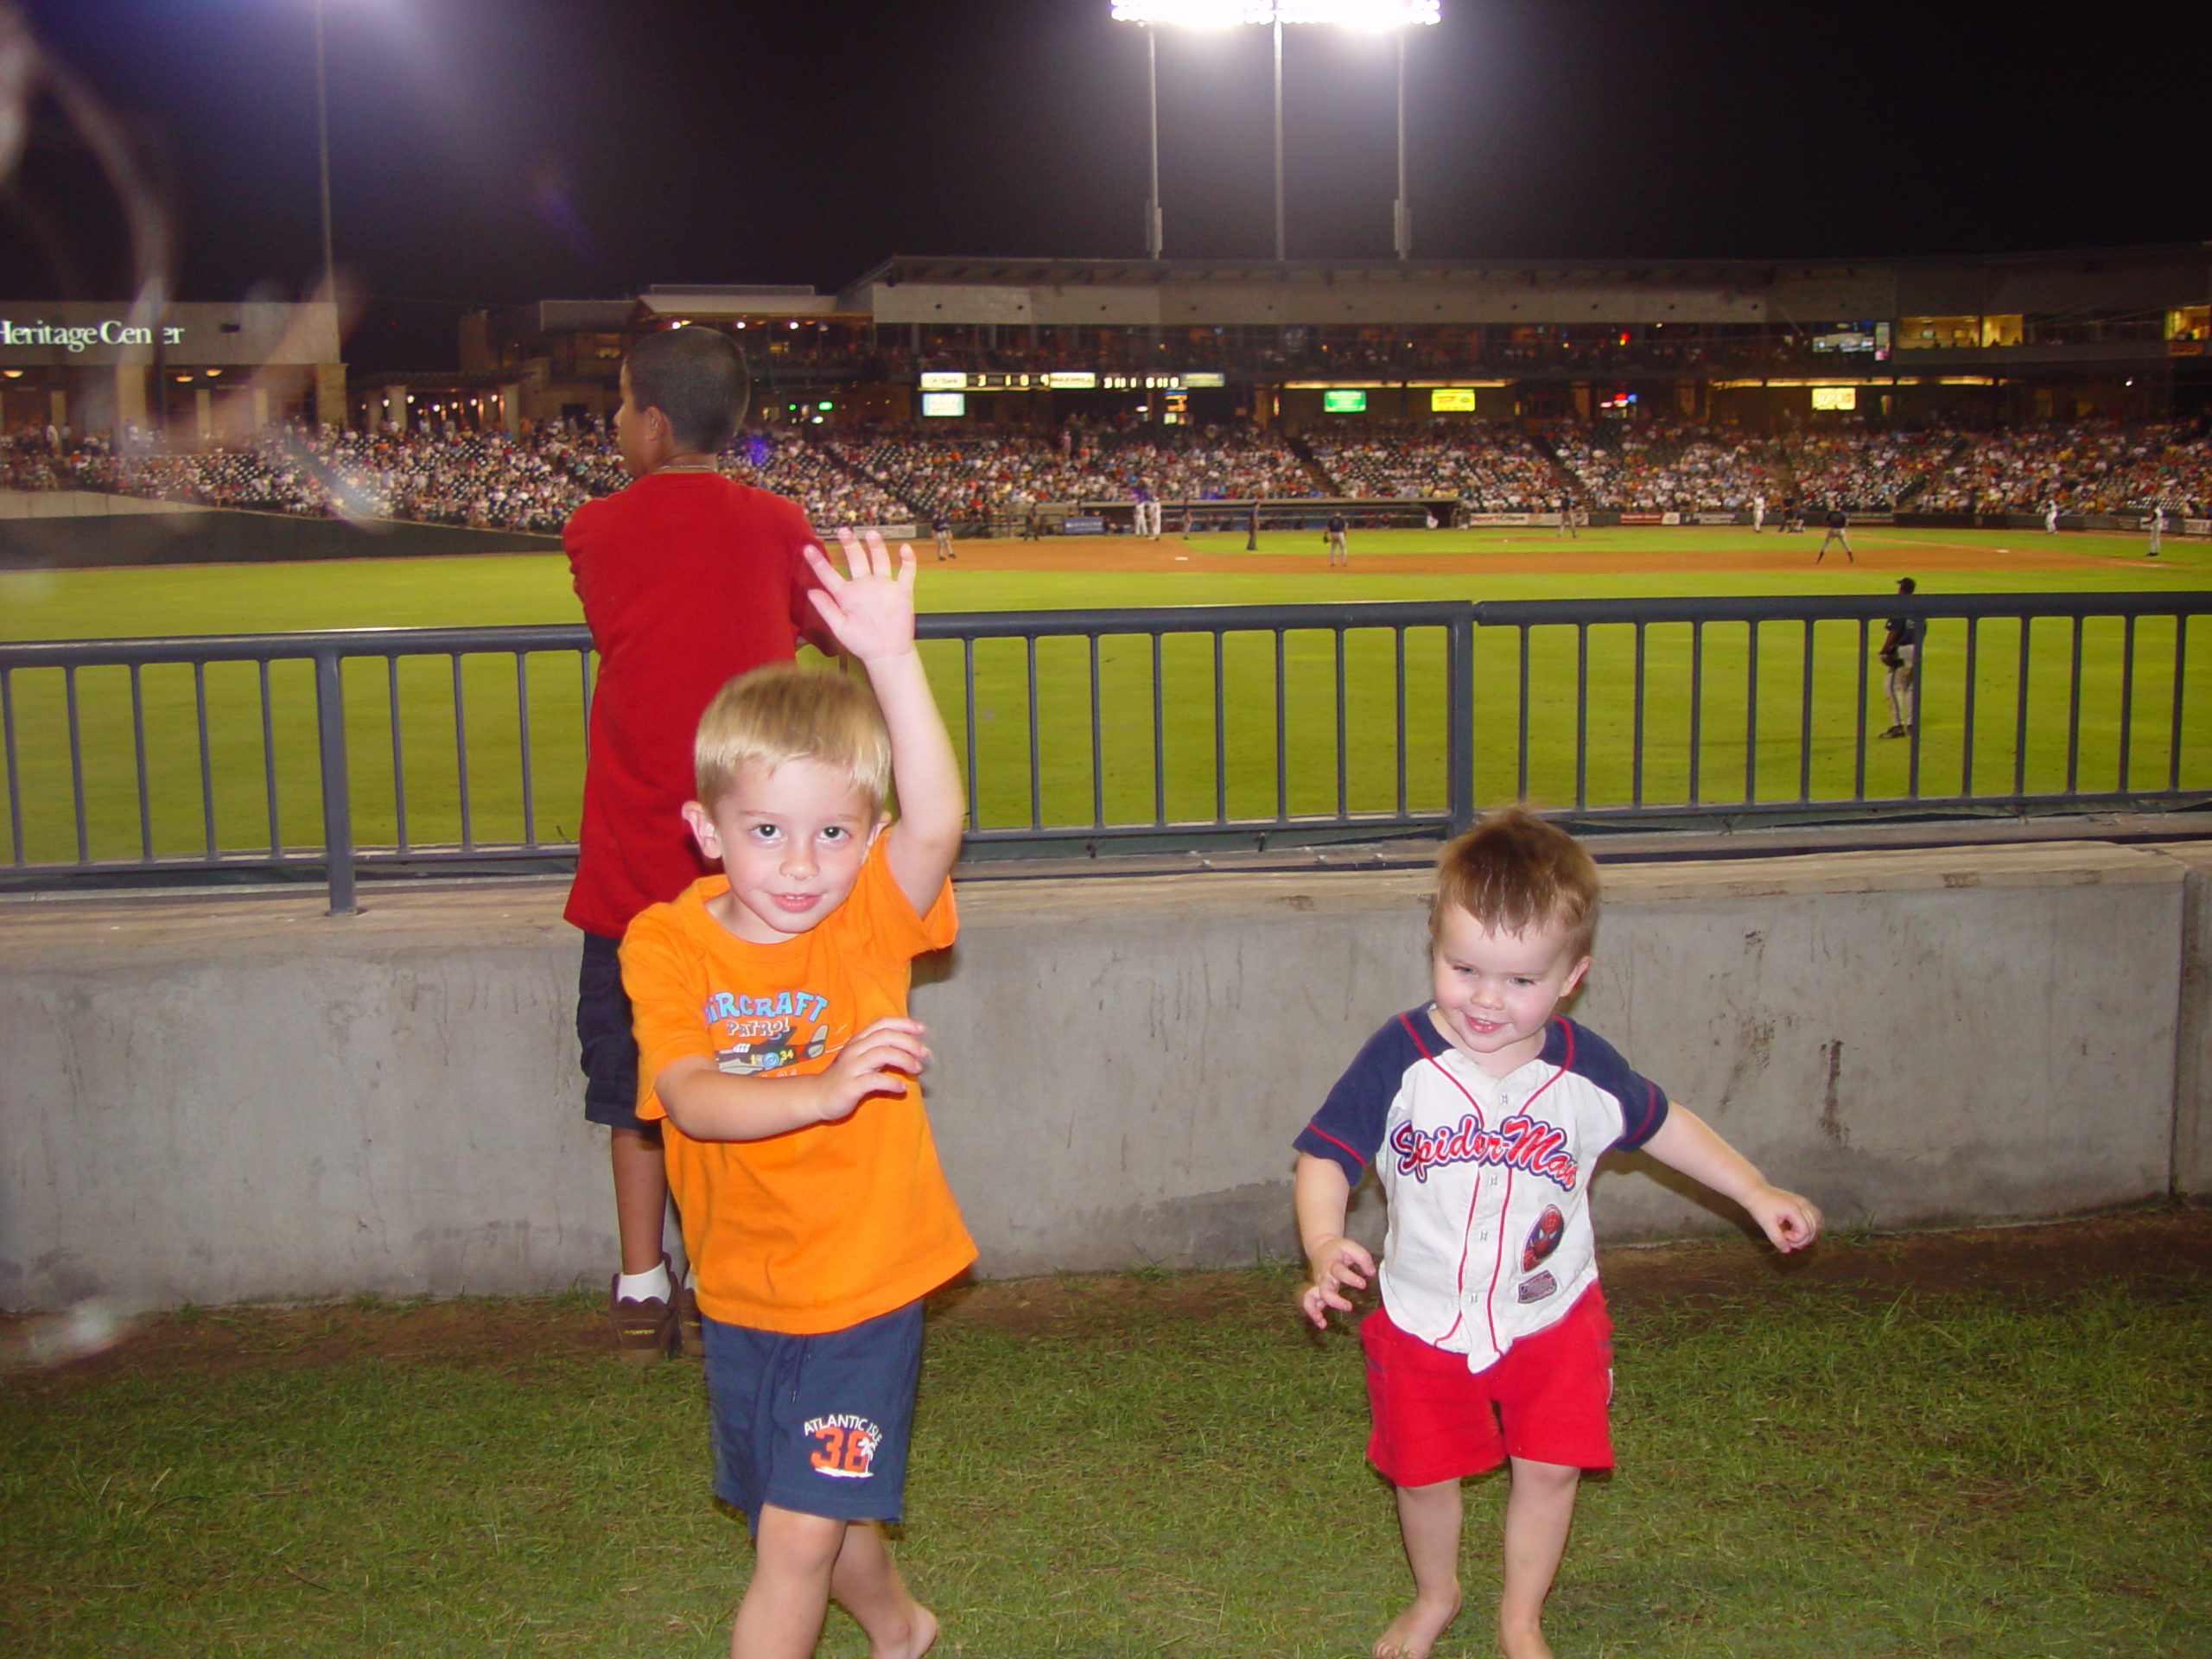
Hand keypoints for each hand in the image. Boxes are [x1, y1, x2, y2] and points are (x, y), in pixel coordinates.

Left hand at [804, 528, 916, 663]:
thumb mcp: (839, 627)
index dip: (818, 562)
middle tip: (843, 531)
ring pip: (880, 560)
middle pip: (856, 559)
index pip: (829, 574)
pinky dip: (907, 560)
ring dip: (876, 546)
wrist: (886, 654)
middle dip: (850, 544)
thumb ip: (826, 609)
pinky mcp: (901, 592)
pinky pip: (906, 572)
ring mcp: (883, 587)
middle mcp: (864, 586)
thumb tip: (811, 591)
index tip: (807, 549)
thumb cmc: (861, 642)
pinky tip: (904, 548)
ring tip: (871, 533)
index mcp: (846, 594)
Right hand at [812, 1016, 929, 1122]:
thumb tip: (910, 1051)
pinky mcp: (850, 1085)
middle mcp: (855, 1049)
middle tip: (924, 1053)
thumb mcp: (862, 1059)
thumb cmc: (845, 1077)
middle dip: (909, 1042)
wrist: (817, 1096)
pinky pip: (875, 1081)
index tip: (922, 1029)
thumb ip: (881, 1052)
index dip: (903, 1023)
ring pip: (882, 1054)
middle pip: (885, 1036)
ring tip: (917, 1069)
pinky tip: (902, 1088)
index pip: (882, 1023)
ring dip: (904, 1060)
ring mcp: (852, 1067)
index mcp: (859, 1040)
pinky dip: (892, 1082)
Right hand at [1299, 1233, 1375, 1327]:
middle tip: (1349, 1307)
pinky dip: (1314, 1314)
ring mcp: (1319, 1285)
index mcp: (1332, 1264)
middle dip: (1335, 1301)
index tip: (1363, 1284)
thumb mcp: (1351, 1247)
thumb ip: (1363, 1258)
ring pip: (1311, 1298)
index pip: (1339, 1271)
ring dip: (1314, 1310)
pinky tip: (1322, 1324)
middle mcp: (1324, 1276)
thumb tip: (1371, 1273)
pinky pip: (1311, 1303)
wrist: (1320, 1247)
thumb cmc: (1338, 1249)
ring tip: (1322, 1321)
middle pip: (1324, 1290)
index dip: (1351, 1278)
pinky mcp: (1318, 1291)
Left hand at [1744, 1184, 1821, 1253]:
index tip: (1783, 1236)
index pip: (1805, 1231)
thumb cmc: (1760, 1207)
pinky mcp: (1804, 1203)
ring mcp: (1805, 1202)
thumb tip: (1787, 1250)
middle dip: (1803, 1239)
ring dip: (1810, 1234)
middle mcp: (1804, 1204)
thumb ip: (1777, 1238)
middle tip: (1789, 1241)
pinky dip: (1812, 1226)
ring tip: (1795, 1237)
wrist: (1756, 1191)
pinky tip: (1802, 1231)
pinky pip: (1816, 1217)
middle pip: (1814, 1228)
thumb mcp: (1766, 1224)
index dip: (1796, 1239)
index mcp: (1794, 1209)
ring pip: (1818, 1223)